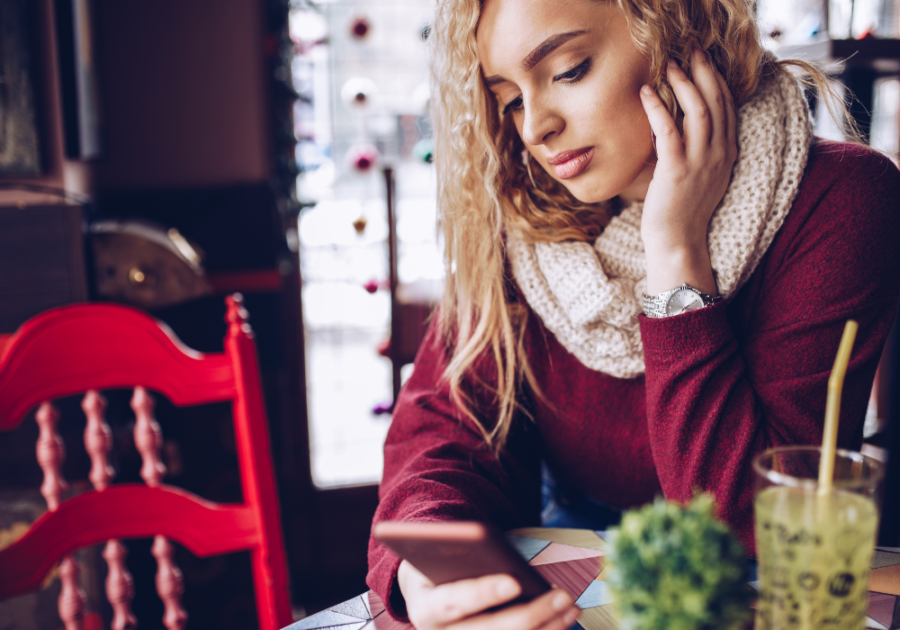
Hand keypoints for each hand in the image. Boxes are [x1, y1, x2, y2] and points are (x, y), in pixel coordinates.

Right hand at [397, 560, 580, 629]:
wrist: (431, 597)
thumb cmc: (443, 570)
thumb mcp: (444, 559)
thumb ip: (468, 559)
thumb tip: (511, 565)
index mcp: (426, 608)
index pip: (454, 602)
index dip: (483, 593)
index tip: (514, 582)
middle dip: (533, 614)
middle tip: (563, 595)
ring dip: (548, 627)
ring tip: (571, 606)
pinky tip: (564, 620)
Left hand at [638, 43, 736, 295]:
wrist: (678, 244)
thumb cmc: (681, 211)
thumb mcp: (698, 176)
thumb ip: (696, 151)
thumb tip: (676, 128)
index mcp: (727, 153)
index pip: (727, 107)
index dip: (716, 80)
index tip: (703, 61)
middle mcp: (719, 154)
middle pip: (717, 101)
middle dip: (704, 71)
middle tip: (690, 50)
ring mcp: (701, 162)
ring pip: (698, 111)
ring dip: (683, 83)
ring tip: (669, 66)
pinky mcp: (677, 171)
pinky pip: (669, 131)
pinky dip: (658, 108)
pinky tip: (646, 93)